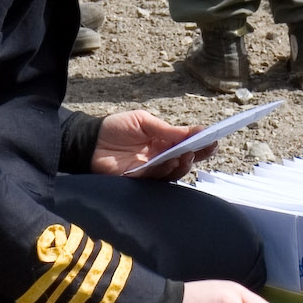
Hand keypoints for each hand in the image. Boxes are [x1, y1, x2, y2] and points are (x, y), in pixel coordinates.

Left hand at [90, 109, 215, 179]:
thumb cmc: (114, 128)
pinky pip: (155, 178)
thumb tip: (193, 132)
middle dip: (198, 154)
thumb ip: (167, 129)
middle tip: (207, 147)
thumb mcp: (143, 121)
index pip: (187, 144)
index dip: (202, 143)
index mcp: (163, 142)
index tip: (214, 138)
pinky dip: (165, 170)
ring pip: (173, 171)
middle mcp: (160, 158)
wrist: (88, 141)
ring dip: (183, 163)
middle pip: (185, 160)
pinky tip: (170, 161)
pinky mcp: (138, 180)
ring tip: (189, 153)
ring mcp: (150, 170)